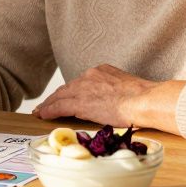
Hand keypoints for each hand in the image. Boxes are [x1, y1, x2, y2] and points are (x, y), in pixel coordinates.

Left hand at [32, 64, 185, 133]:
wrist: (145, 100)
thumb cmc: (145, 99)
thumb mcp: (126, 89)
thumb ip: (114, 93)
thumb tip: (113, 104)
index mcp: (101, 71)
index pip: (80, 83)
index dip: (70, 92)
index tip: (64, 97)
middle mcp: (89, 76)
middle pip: (67, 88)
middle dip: (56, 97)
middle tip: (45, 105)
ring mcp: (84, 88)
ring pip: (60, 96)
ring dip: (49, 105)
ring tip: (40, 112)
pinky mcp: (80, 102)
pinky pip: (59, 106)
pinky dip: (49, 111)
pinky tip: (43, 115)